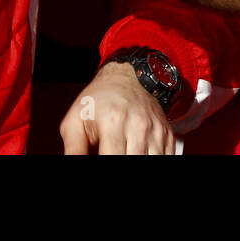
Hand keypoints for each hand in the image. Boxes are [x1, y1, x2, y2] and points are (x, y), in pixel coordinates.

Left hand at [60, 62, 175, 153]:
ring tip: (124, 151)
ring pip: (153, 160)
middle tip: (110, 151)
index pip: (113, 159)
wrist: (127, 77)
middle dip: (122, 162)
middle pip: (134, 161)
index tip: (99, 155)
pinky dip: (154, 158)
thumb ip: (73, 148)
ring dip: (138, 160)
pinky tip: (137, 151)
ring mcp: (156, 131)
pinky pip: (166, 157)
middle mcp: (138, 126)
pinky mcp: (168, 135)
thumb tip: (72, 163)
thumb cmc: (100, 99)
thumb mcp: (76, 119)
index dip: (106, 163)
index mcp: (113, 122)